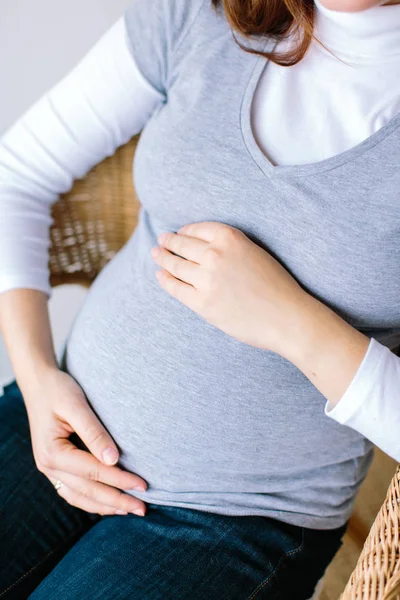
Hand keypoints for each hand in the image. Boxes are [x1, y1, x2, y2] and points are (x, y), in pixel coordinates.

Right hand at [23, 368, 146, 516]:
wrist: (38, 383)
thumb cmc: (58, 390)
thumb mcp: (76, 405)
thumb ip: (94, 432)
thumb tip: (113, 460)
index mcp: (52, 452)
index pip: (93, 472)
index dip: (120, 480)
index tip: (143, 485)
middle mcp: (47, 466)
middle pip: (87, 491)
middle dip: (117, 500)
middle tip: (143, 508)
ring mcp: (49, 469)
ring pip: (79, 497)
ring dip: (105, 506)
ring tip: (129, 510)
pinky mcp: (55, 467)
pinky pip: (73, 492)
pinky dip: (92, 500)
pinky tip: (108, 503)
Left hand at [151, 221, 310, 357]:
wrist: (286, 317)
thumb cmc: (276, 286)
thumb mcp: (254, 253)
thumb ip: (230, 248)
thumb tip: (203, 249)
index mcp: (229, 238)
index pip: (197, 229)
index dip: (185, 231)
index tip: (179, 232)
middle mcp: (214, 255)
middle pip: (182, 245)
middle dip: (169, 241)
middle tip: (162, 240)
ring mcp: (206, 279)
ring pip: (175, 265)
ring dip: (163, 258)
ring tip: (156, 254)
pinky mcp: (202, 303)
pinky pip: (176, 288)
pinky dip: (165, 281)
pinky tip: (160, 276)